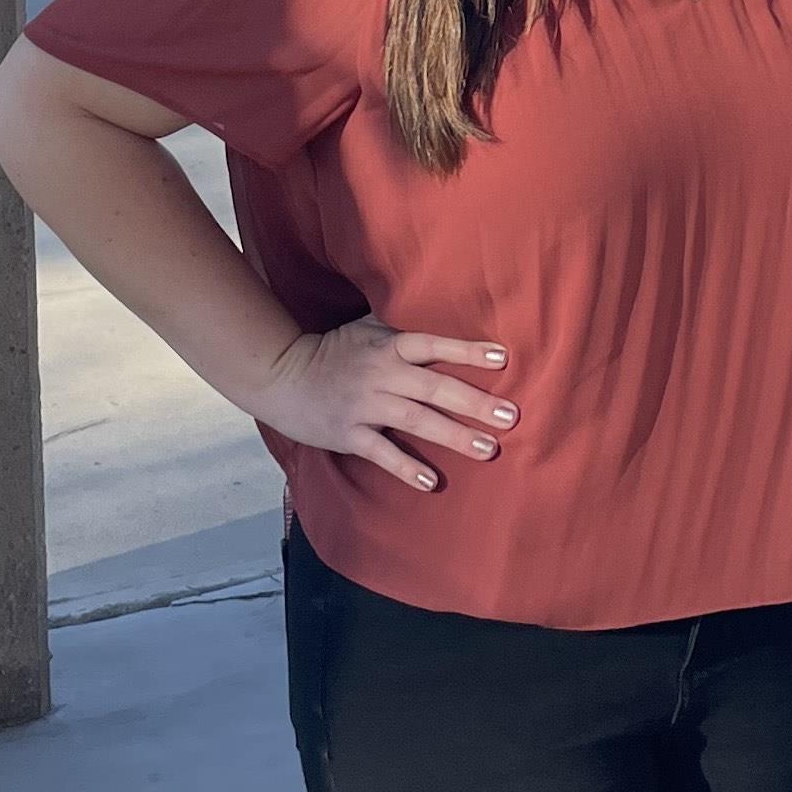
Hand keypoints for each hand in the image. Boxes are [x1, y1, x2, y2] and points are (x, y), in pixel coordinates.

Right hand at [250, 322, 515, 490]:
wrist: (280, 376)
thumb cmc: (332, 351)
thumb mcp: (366, 329)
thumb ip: (402, 327)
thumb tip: (442, 309)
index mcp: (388, 347)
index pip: (432, 345)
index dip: (466, 351)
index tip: (502, 358)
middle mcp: (380, 375)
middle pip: (434, 388)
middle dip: (474, 403)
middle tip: (510, 417)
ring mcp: (364, 407)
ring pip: (416, 422)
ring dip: (454, 436)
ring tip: (488, 449)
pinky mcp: (348, 435)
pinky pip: (382, 453)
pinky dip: (406, 468)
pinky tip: (432, 482)